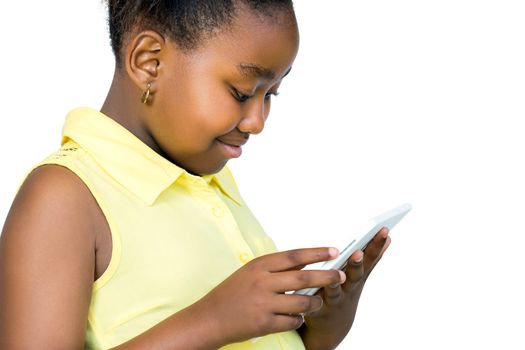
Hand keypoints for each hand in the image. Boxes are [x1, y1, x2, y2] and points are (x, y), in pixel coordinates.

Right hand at [190, 247, 345, 346]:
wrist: (209, 318)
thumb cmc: (231, 293)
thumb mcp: (251, 272)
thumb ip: (276, 269)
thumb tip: (305, 263)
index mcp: (259, 265)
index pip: (294, 256)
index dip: (316, 253)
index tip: (333, 251)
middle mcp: (262, 282)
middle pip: (304, 278)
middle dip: (327, 276)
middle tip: (341, 276)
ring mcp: (264, 304)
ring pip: (303, 302)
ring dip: (315, 303)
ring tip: (319, 302)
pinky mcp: (264, 324)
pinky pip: (293, 321)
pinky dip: (299, 319)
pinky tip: (297, 317)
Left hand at [298, 228, 390, 349]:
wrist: (333, 327)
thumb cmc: (346, 292)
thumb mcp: (360, 275)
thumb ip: (371, 259)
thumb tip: (388, 237)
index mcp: (358, 276)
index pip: (370, 258)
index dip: (377, 244)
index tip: (384, 229)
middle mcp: (349, 288)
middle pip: (355, 275)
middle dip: (357, 263)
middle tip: (358, 252)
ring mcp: (335, 300)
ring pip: (334, 289)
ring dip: (334, 280)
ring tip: (334, 275)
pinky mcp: (318, 309)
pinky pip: (314, 302)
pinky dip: (311, 299)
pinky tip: (310, 291)